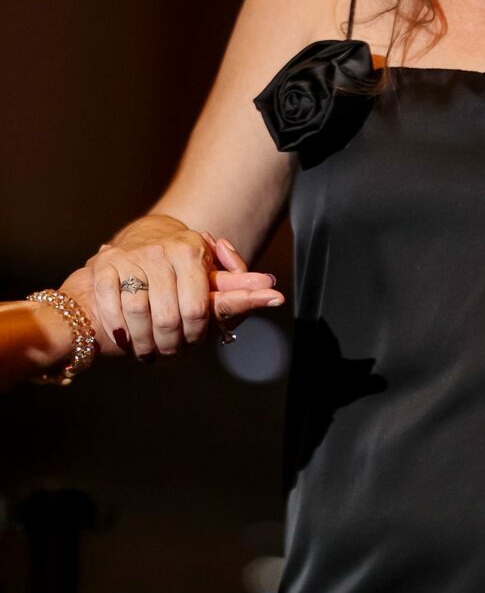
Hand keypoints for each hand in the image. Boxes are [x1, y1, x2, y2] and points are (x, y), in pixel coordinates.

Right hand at [62, 219, 283, 361]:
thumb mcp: (210, 271)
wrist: (137, 240)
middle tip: (175, 352)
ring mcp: (129, 258)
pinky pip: (112, 309)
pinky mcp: (103, 267)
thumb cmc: (181, 265)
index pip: (199, 308)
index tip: (195, 343)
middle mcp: (160, 252)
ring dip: (145, 342)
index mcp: (191, 250)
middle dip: (173, 343)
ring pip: (139, 316)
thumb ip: (236, 285)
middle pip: (169, 318)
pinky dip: (120, 331)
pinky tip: (127, 340)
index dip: (198, 333)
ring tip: (152, 350)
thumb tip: (273, 291)